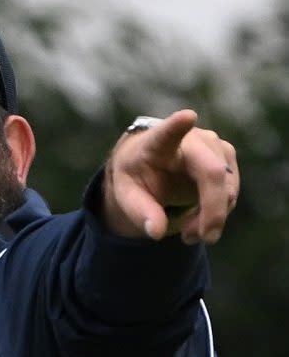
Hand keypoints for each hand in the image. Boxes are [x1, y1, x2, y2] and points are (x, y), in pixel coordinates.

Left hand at [102, 109, 237, 244]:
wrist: (151, 162)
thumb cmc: (137, 175)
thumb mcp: (127, 195)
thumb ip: (139, 212)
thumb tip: (156, 232)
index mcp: (157, 142)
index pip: (168, 132)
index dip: (177, 126)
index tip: (187, 117)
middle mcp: (192, 139)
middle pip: (212, 174)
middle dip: (212, 209)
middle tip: (203, 239)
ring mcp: (214, 147)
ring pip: (226, 188)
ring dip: (212, 217)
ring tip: (188, 234)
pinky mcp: (227, 158)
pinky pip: (230, 193)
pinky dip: (217, 214)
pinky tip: (198, 223)